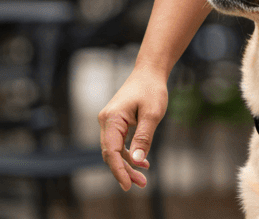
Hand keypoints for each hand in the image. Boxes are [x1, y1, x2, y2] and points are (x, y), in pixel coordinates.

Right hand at [97, 65, 168, 189]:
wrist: (149, 72)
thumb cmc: (152, 89)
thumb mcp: (152, 114)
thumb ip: (143, 138)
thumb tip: (136, 161)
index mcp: (111, 118)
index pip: (111, 151)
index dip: (118, 171)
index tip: (127, 186)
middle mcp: (106, 121)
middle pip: (110, 154)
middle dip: (124, 171)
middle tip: (141, 184)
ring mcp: (110, 122)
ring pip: (114, 151)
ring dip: (127, 165)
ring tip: (142, 179)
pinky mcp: (116, 123)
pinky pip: (119, 144)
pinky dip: (129, 154)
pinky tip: (142, 163)